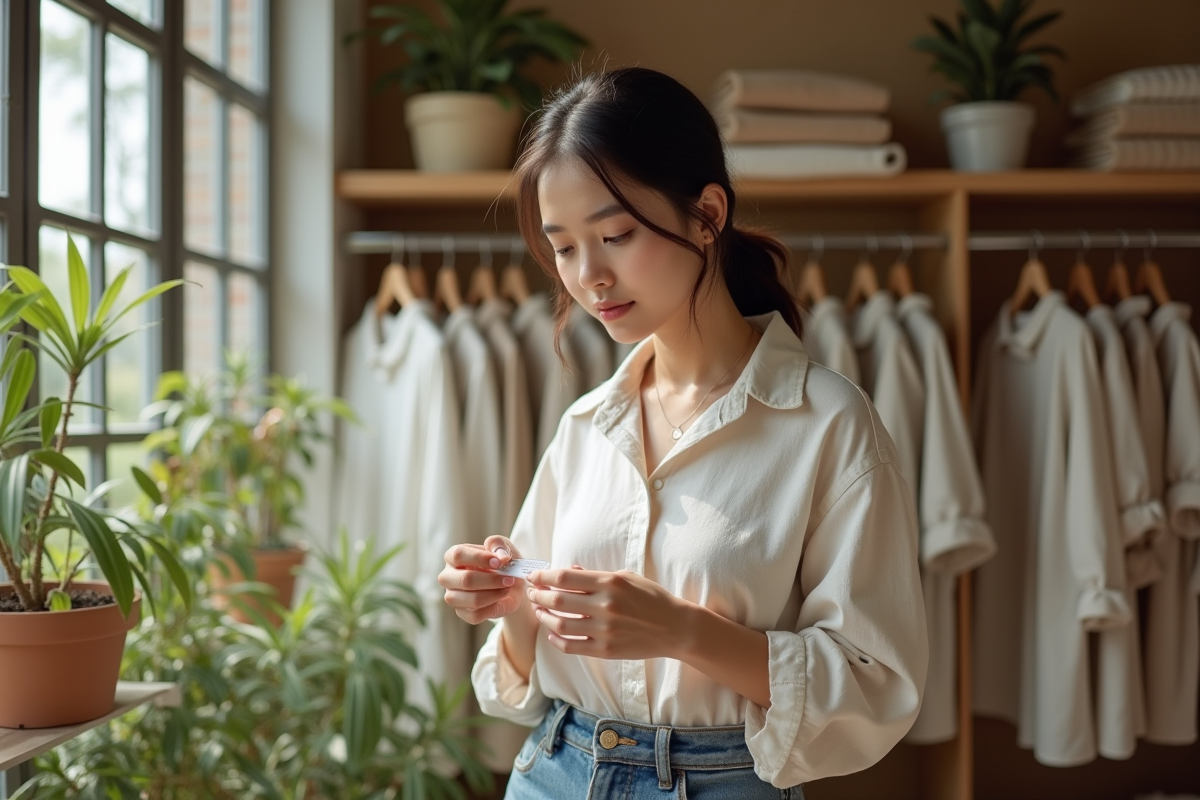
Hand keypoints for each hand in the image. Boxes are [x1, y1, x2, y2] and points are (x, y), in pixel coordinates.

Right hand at [439, 536, 525, 624]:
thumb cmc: (502, 562)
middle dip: (492, 580)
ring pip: (472, 599)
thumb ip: (499, 544)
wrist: (511, 585)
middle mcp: (448, 577)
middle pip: (465, 580)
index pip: (458, 554)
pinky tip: (500, 598)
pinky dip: (493, 607)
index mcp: (453, 556)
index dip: (480, 558)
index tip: (499, 562)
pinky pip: (476, 615)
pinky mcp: (462, 613)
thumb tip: (500, 556)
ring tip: (507, 587)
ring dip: (495, 594)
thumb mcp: (503, 547)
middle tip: (509, 578)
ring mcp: (453, 596)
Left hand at [526, 567, 690, 659]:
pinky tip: (552, 633)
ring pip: (560, 625)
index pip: (565, 577)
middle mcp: (605, 606)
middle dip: (538, 595)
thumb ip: (596, 575)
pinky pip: (572, 646)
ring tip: (539, 611)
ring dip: (544, 617)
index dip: (544, 576)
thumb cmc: (652, 598)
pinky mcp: (606, 650)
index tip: (534, 576)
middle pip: (557, 600)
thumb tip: (570, 570)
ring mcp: (604, 630)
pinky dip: (557, 640)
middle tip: (532, 592)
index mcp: (610, 583)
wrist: (675, 627)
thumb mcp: (627, 577)